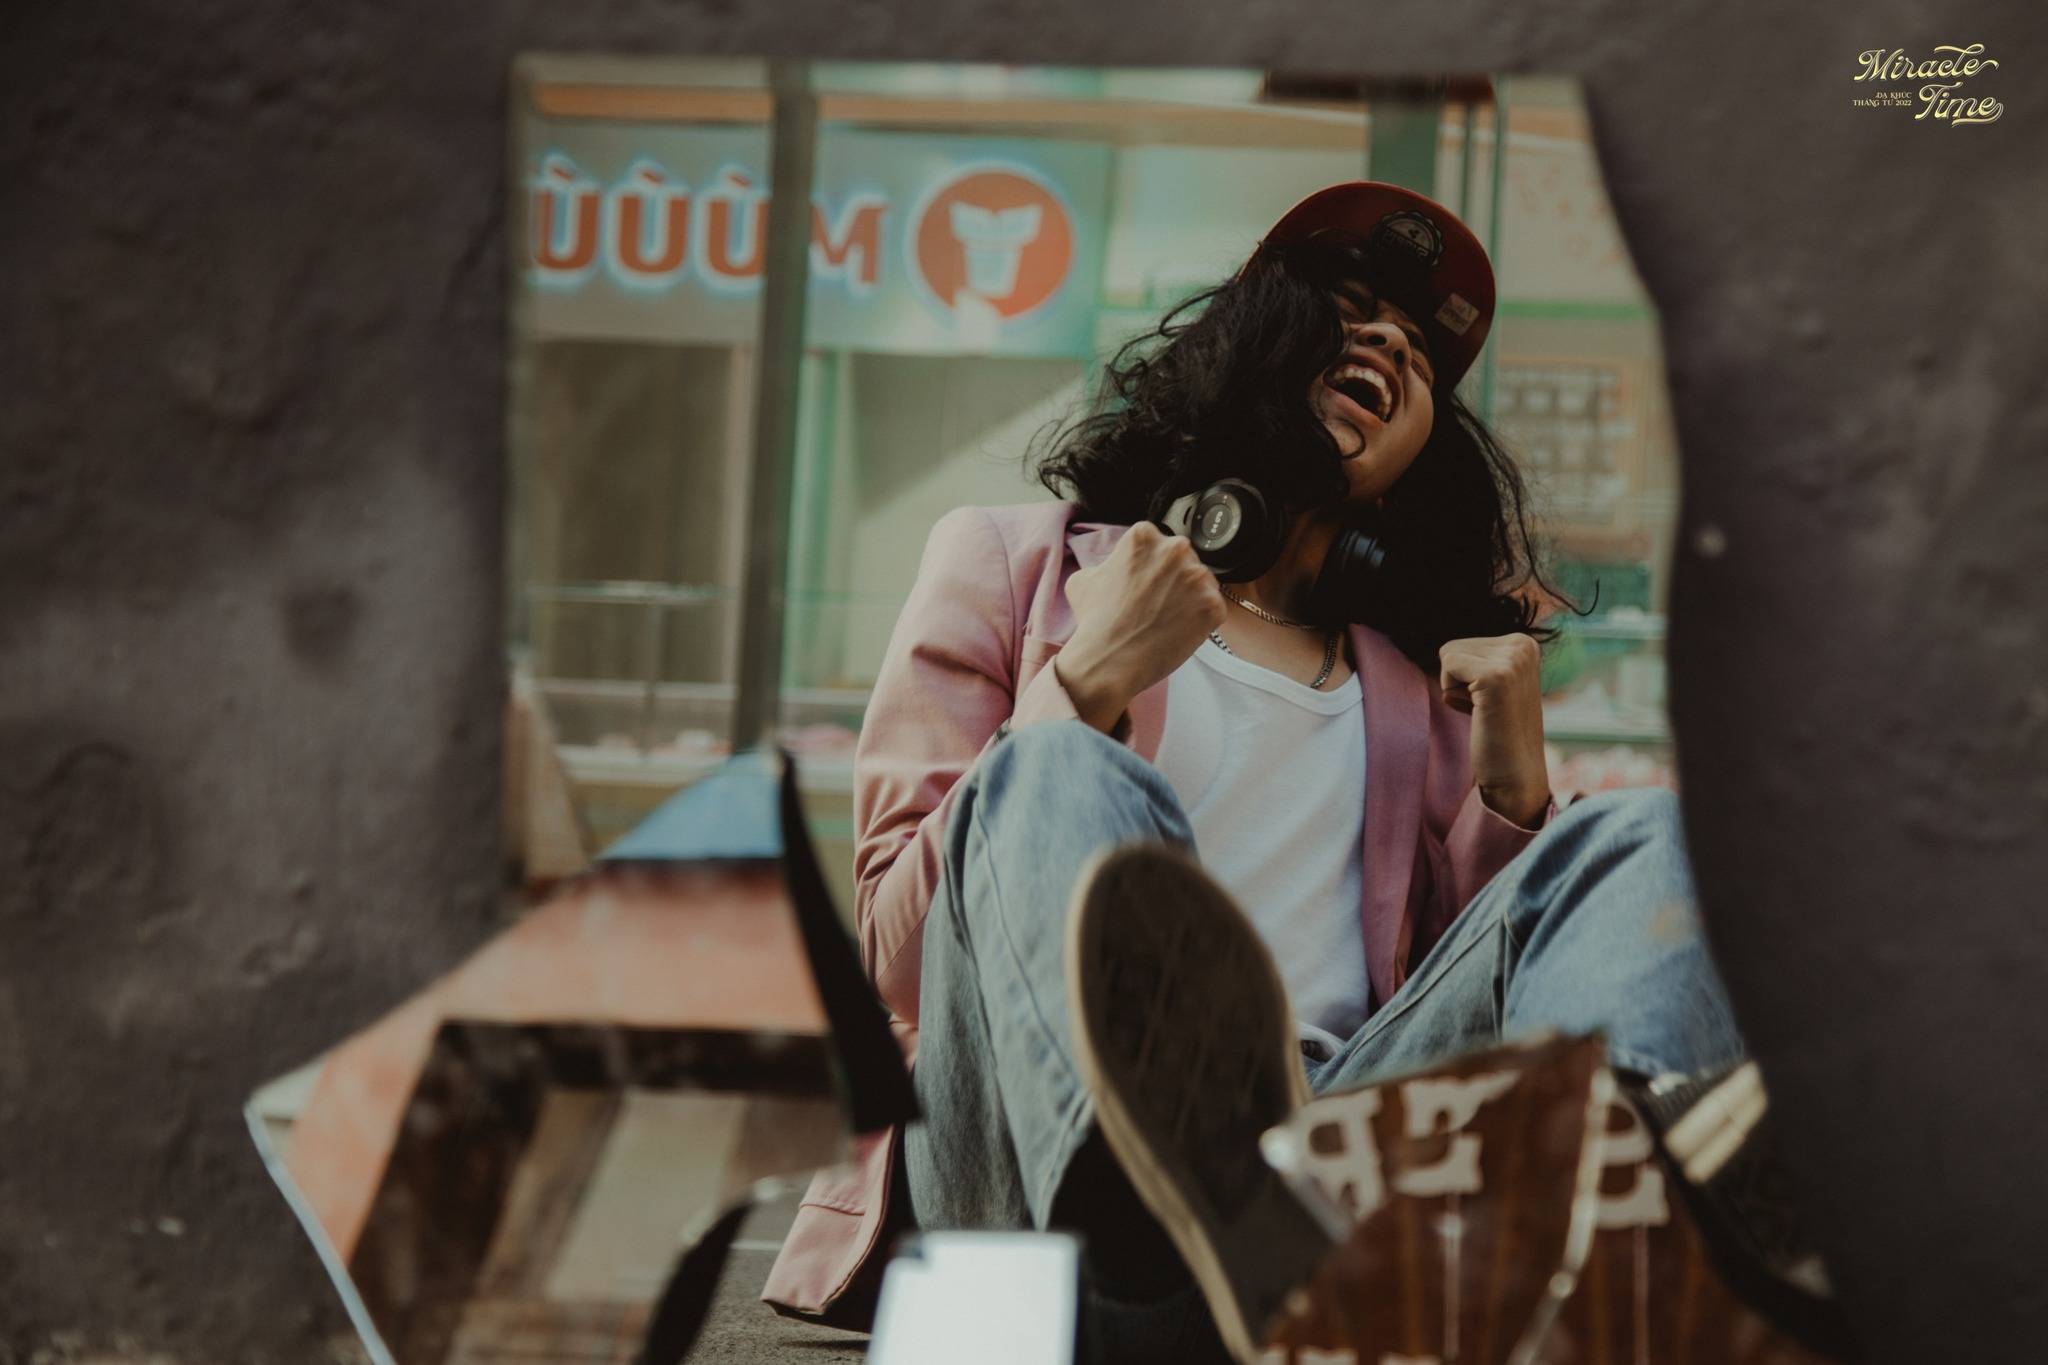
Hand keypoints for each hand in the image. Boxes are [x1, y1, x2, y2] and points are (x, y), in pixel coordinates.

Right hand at [1056, 523, 1226, 732]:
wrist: (1110, 661)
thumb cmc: (1095, 621)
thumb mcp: (1083, 579)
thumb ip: (1106, 564)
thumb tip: (1115, 568)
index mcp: (1144, 536)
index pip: (1155, 544)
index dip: (1148, 567)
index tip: (1142, 584)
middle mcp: (1175, 549)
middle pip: (1182, 560)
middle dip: (1172, 579)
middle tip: (1155, 604)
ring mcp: (1198, 577)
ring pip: (1200, 583)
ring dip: (1188, 598)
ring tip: (1166, 620)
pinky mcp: (1213, 605)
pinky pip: (1213, 608)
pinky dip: (1200, 620)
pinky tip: (1178, 630)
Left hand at [1439, 634, 1550, 826]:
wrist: (1515, 774)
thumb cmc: (1497, 732)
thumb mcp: (1489, 685)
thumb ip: (1473, 662)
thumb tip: (1443, 649)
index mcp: (1523, 643)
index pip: (1461, 645)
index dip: (1464, 679)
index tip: (1489, 702)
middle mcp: (1523, 645)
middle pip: (1452, 648)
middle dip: (1458, 683)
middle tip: (1486, 710)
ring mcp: (1513, 659)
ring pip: (1447, 656)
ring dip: (1456, 690)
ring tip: (1484, 712)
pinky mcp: (1497, 676)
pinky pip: (1447, 666)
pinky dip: (1453, 695)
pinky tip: (1479, 713)